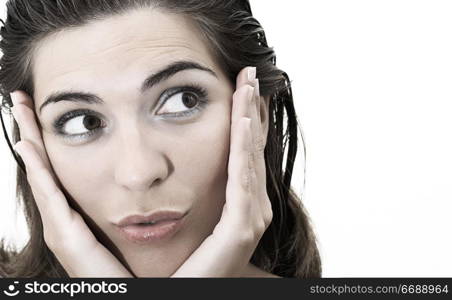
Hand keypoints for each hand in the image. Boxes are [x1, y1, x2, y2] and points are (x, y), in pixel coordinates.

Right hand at [10, 91, 131, 276]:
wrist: (123, 296)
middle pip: (44, 165)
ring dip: (30, 140)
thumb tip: (149, 183)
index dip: (50, 141)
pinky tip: (28, 145)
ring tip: (20, 108)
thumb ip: (131, 210)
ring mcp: (59, 224)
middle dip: (33, 132)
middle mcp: (63, 215)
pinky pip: (48, 194)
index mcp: (77, 213)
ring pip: (40, 172)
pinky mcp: (63, 234)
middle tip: (22, 99)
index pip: (60, 169)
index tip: (46, 111)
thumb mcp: (127, 229)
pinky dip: (37, 169)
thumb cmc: (128, 269)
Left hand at [171, 66, 272, 276]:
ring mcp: (249, 217)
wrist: (184, 294)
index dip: (244, 120)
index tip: (240, 88)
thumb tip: (177, 165)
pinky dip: (244, 150)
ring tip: (248, 86)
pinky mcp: (241, 228)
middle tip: (249, 75)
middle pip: (251, 149)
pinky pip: (242, 180)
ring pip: (250, 157)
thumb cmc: (183, 263)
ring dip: (249, 119)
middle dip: (251, 110)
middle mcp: (251, 207)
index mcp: (239, 203)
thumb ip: (187, 190)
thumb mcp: (186, 215)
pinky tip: (243, 122)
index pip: (243, 152)